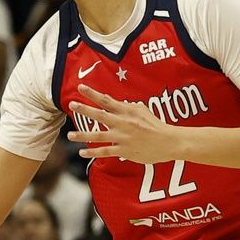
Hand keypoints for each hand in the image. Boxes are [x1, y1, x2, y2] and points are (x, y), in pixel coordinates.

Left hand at [68, 84, 183, 163]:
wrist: (169, 142)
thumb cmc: (156, 126)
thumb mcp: (144, 111)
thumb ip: (131, 107)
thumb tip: (123, 103)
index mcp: (127, 111)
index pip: (106, 100)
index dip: (92, 94)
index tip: (80, 87)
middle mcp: (123, 123)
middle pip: (100, 115)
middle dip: (84, 109)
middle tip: (72, 105)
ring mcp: (122, 137)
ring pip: (98, 135)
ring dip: (82, 135)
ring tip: (70, 135)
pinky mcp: (124, 150)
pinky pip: (105, 151)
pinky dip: (92, 152)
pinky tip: (82, 152)